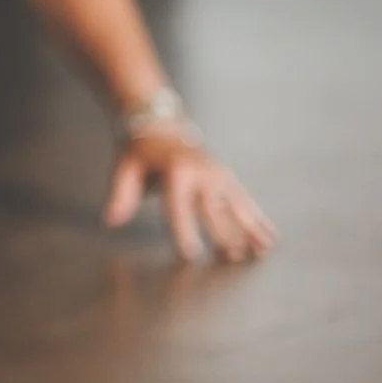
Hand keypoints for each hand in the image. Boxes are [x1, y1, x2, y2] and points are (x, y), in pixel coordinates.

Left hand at [104, 128, 276, 261]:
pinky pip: (246, 202)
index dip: (184, 230)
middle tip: (231, 258)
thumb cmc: (139, 151)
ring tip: (261, 251)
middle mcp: (202, 174)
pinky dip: (258, 220)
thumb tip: (111, 220)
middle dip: (223, 233)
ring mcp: (219, 176)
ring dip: (249, 229)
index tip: (190, 253)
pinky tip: (270, 238)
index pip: (179, 206)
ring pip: (237, 206)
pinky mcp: (228, 179)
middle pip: (214, 208)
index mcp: (176, 172)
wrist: (162, 124)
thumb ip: (121, 194)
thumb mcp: (125, 168)